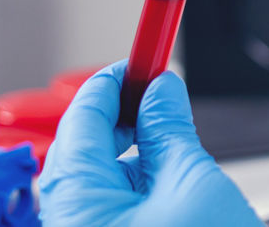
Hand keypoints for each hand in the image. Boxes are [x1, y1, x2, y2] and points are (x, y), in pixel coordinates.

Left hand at [39, 62, 263, 226]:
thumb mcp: (194, 186)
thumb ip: (170, 130)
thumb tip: (160, 92)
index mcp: (74, 204)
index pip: (84, 117)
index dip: (118, 79)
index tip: (148, 57)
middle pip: (84, 151)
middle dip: (127, 122)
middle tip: (169, 101)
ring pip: (101, 187)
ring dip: (138, 162)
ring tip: (184, 162)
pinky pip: (112, 217)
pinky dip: (141, 196)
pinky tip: (178, 196)